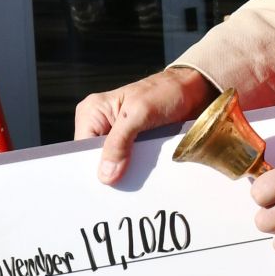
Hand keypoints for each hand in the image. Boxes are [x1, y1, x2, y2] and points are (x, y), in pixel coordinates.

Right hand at [75, 66, 216, 184]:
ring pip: (112, 164)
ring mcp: (116, 136)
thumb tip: (105, 175)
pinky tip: (143, 177)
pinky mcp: (131, 144)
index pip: (81, 149)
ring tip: (137, 181)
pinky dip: (136, 171)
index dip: (92, 167)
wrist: (193, 90)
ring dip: (125, 173)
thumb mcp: (139, 114)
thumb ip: (120, 143)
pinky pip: (127, 164)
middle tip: (124, 185)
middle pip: (95, 159)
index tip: (107, 184)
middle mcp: (100, 124)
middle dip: (109, 172)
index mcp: (92, 112)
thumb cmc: (165, 92)